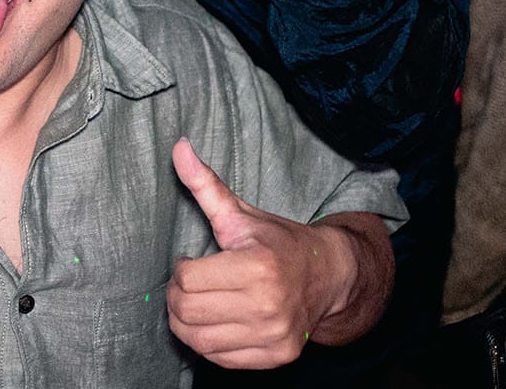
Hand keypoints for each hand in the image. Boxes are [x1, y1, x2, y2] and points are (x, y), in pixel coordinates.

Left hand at [167, 141, 354, 368]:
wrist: (328, 275)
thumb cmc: (277, 242)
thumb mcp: (241, 214)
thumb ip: (206, 185)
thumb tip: (178, 147)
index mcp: (257, 266)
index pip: (186, 280)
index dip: (180, 270)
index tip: (191, 262)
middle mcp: (268, 304)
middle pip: (187, 312)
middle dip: (176, 298)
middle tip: (188, 285)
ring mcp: (274, 335)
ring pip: (198, 341)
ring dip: (186, 324)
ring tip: (197, 304)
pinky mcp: (277, 356)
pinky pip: (220, 359)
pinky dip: (208, 344)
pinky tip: (217, 322)